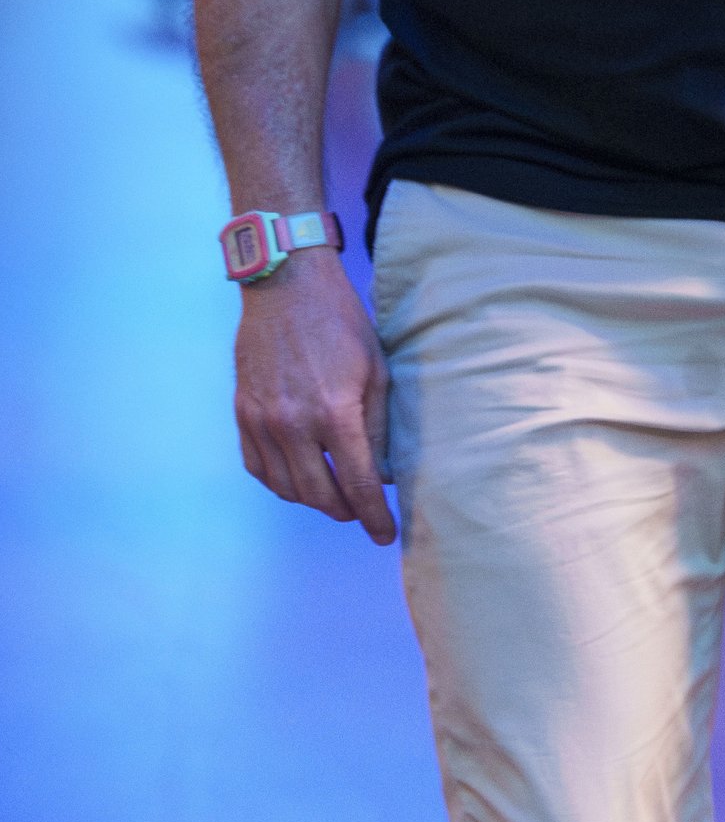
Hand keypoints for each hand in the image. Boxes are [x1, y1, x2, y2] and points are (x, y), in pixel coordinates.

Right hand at [234, 250, 395, 541]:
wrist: (285, 287)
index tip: (385, 535)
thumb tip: (381, 473)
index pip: (357, 485)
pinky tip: (299, 478)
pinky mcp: (243, 412)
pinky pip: (258, 467)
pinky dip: (280, 482)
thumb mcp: (376, 372)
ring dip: (313, 500)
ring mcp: (262, 420)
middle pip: (319, 496)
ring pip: (286, 488)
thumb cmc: (340, 324)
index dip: (374, 517)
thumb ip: (377, 428)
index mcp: (334, 413)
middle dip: (345, 512)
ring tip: (334, 496)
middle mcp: (293, 424)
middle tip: (361, 512)